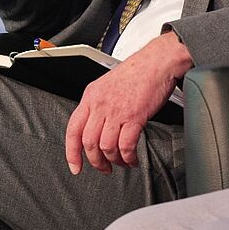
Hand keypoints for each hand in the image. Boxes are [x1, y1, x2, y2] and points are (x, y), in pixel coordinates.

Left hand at [64, 31, 191, 173]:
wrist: (157, 62)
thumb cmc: (136, 72)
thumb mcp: (106, 85)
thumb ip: (99, 106)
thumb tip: (96, 127)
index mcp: (90, 97)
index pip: (73, 130)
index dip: (71, 152)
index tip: (75, 166)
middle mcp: (100, 104)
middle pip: (89, 142)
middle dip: (96, 161)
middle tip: (104, 168)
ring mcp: (116, 111)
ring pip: (106, 146)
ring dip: (114, 160)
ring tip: (122, 162)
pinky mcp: (134, 116)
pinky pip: (126, 145)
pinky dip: (128, 157)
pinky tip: (132, 158)